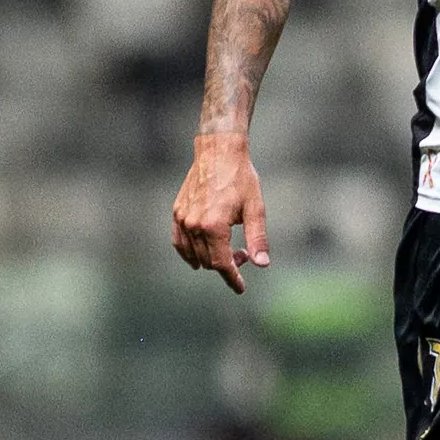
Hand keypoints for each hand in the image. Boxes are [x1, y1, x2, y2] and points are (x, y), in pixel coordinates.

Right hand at [171, 131, 269, 293]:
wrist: (219, 152)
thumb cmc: (241, 178)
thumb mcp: (255, 209)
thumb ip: (257, 239)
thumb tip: (262, 264)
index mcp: (214, 226)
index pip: (221, 264)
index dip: (232, 278)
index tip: (240, 288)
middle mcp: (194, 225)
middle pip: (208, 261)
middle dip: (227, 264)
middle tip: (243, 253)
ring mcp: (183, 219)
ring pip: (194, 254)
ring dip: (210, 258)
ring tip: (228, 247)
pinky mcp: (177, 212)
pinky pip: (179, 242)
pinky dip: (189, 252)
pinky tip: (201, 254)